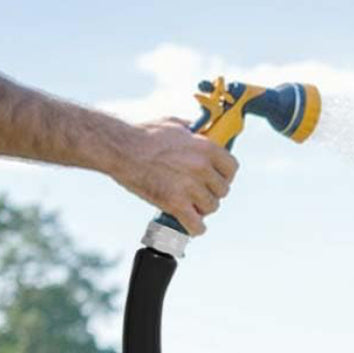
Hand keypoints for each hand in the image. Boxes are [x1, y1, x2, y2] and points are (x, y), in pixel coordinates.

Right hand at [115, 119, 238, 235]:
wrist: (122, 149)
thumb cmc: (145, 134)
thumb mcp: (175, 124)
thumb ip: (192, 132)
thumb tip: (200, 131)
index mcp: (205, 147)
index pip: (231, 168)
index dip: (225, 175)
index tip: (216, 178)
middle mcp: (202, 168)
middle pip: (222, 190)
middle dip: (211, 192)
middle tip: (199, 193)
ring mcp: (189, 187)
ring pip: (211, 207)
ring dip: (202, 209)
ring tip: (191, 206)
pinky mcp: (175, 204)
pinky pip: (196, 225)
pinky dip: (195, 228)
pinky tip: (190, 224)